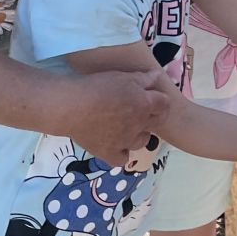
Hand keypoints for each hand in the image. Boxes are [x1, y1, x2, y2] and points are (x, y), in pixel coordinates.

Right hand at [58, 69, 172, 166]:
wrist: (72, 107)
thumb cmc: (97, 86)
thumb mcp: (123, 76)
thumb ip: (143, 78)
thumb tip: (158, 77)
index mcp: (145, 104)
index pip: (164, 104)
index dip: (161, 100)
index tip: (154, 98)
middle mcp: (139, 124)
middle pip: (156, 122)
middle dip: (153, 116)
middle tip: (142, 111)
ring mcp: (125, 141)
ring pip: (142, 141)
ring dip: (140, 134)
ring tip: (128, 128)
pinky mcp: (109, 153)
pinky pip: (122, 159)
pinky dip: (121, 153)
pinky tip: (116, 146)